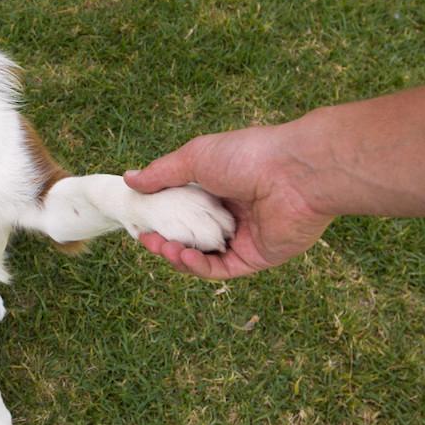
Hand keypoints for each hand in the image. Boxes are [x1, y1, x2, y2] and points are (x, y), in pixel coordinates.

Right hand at [124, 124, 333, 278]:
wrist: (295, 173)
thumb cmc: (247, 156)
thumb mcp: (194, 158)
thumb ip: (161, 173)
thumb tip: (129, 179)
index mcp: (219, 186)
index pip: (183, 207)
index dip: (160, 216)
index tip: (142, 219)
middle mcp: (231, 212)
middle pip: (191, 234)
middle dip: (166, 239)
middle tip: (147, 239)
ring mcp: (245, 236)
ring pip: (204, 255)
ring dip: (178, 255)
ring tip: (162, 248)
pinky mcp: (257, 257)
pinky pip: (222, 268)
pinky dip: (199, 267)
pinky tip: (183, 258)